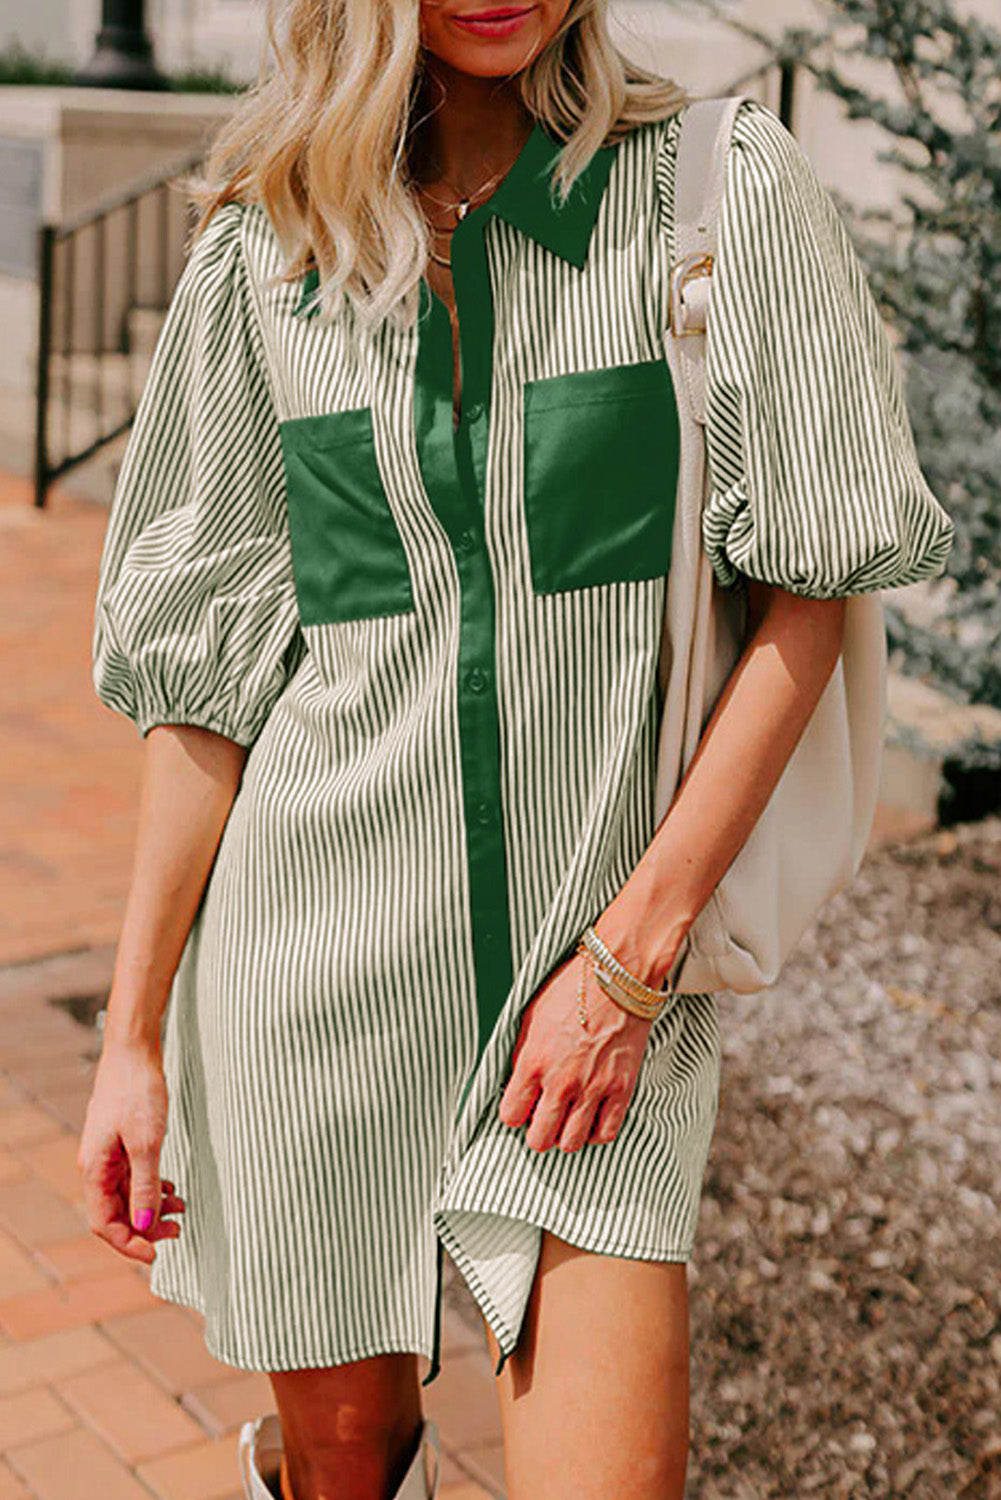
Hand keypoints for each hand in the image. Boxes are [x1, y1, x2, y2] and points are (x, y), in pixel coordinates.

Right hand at [77, 1036, 184, 1263]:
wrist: (134, 1052)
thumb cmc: (137, 1093)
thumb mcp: (147, 1143)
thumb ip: (146, 1186)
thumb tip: (146, 1226)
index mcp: (95, 1170)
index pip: (105, 1223)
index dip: (129, 1244)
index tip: (157, 1254)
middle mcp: (97, 1166)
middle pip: (116, 1213)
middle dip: (145, 1227)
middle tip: (178, 1230)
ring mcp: (108, 1154)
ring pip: (127, 1195)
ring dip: (152, 1206)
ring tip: (181, 1207)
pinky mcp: (121, 1142)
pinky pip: (133, 1176)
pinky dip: (152, 1186)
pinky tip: (171, 1186)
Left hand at [498, 946, 653, 1152]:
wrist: (617, 975)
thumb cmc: (573, 988)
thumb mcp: (530, 1016)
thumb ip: (521, 1054)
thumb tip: (516, 1081)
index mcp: (533, 1062)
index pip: (511, 1115)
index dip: (514, 1114)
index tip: (521, 1107)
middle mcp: (561, 1081)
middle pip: (539, 1138)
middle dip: (537, 1133)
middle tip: (542, 1119)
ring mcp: (593, 1087)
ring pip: (571, 1142)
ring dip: (565, 1136)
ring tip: (567, 1120)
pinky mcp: (621, 1088)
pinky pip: (606, 1132)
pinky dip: (596, 1133)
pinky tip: (591, 1119)